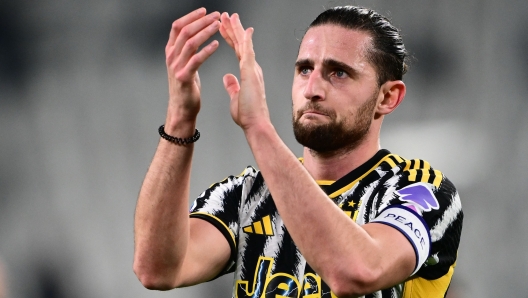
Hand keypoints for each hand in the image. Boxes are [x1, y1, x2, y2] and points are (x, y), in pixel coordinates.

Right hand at [165, 8, 219, 124]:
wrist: (182, 108)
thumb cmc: (186, 86)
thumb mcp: (183, 64)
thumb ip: (187, 49)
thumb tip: (196, 33)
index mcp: (170, 51)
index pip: (177, 26)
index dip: (191, 16)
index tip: (205, 10)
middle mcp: (171, 57)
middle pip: (185, 31)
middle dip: (201, 21)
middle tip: (216, 15)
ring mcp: (176, 67)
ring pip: (190, 43)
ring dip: (205, 32)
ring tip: (218, 26)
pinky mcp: (184, 77)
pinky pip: (196, 60)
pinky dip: (207, 51)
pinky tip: (217, 45)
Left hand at [219, 13, 269, 130]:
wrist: (255, 124)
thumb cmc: (248, 115)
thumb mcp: (235, 97)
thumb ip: (232, 86)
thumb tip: (227, 78)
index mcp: (248, 73)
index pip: (238, 51)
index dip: (231, 38)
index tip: (225, 28)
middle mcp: (252, 68)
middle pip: (241, 44)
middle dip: (233, 29)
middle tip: (226, 16)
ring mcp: (253, 69)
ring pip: (244, 44)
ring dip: (236, 29)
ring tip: (229, 16)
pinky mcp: (251, 73)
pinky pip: (248, 52)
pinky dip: (245, 40)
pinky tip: (244, 29)